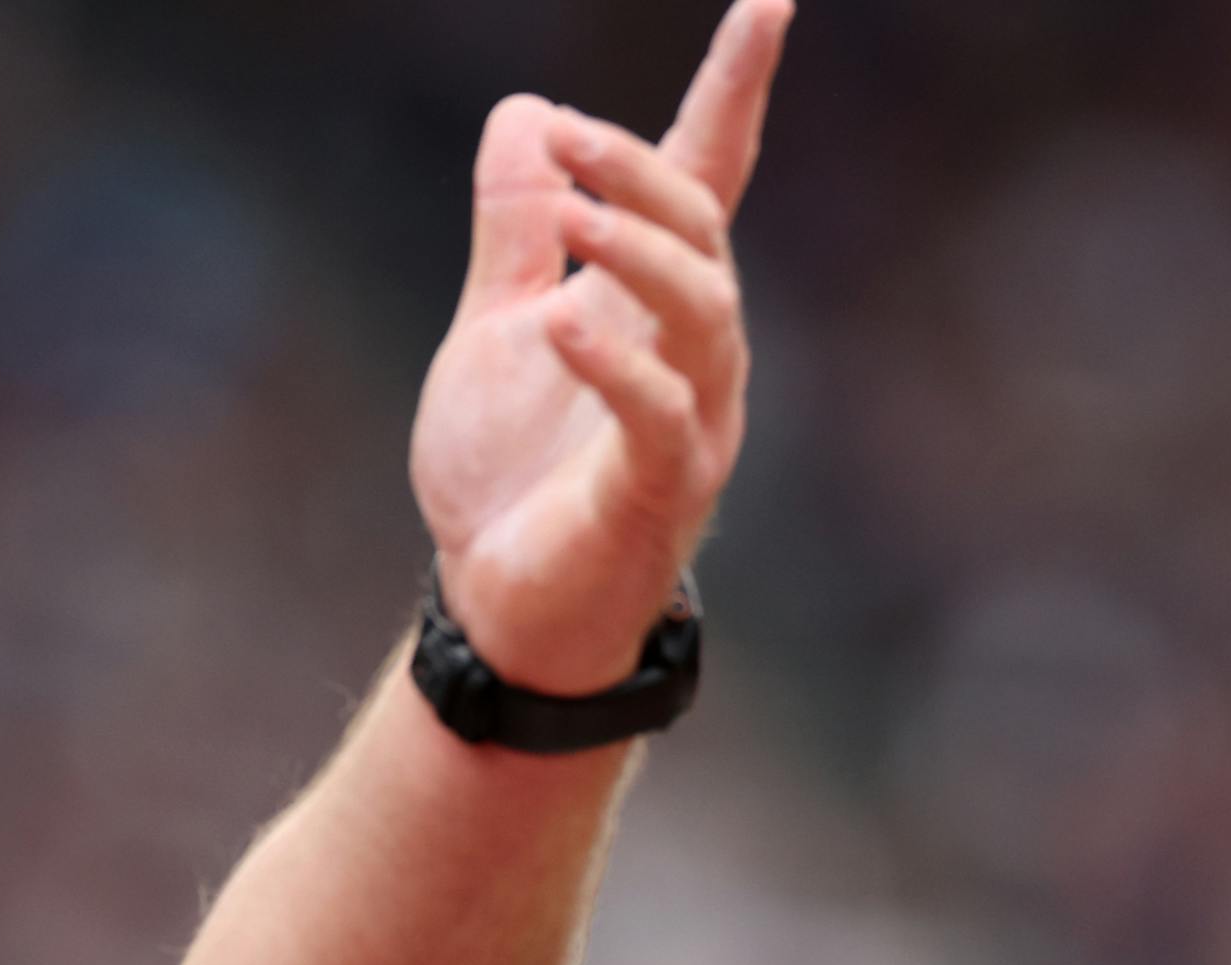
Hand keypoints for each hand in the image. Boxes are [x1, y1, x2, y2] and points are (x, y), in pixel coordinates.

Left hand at [410, 0, 790, 694]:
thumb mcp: (494, 329)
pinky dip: (613, 365)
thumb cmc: (509, 477)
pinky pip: (658, 418)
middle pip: (703, 230)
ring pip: (703, 314)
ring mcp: (691, 421)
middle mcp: (695, 350)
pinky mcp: (660, 494)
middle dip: (647, 173)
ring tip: (574, 217)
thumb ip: (515, 231)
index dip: (736, 86)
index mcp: (655, 300)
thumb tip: (524, 114)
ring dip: (642, 255)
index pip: (709, 174)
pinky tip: (559, 324)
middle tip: (570, 140)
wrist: (499, 610)